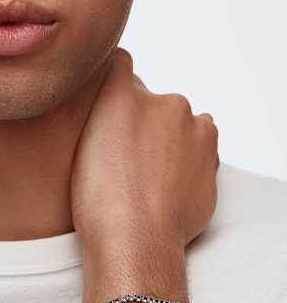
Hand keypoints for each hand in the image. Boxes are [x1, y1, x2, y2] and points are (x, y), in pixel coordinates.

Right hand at [70, 47, 218, 250]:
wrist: (135, 241)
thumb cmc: (104, 190)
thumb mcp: (93, 123)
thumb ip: (114, 80)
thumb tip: (122, 61)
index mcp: (146, 95)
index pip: (126, 76)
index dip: (110, 97)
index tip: (102, 121)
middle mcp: (179, 113)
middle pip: (154, 109)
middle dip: (138, 125)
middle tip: (116, 156)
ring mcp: (199, 147)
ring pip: (175, 137)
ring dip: (161, 148)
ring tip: (136, 177)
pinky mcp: (208, 180)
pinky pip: (189, 168)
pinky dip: (175, 175)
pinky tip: (154, 193)